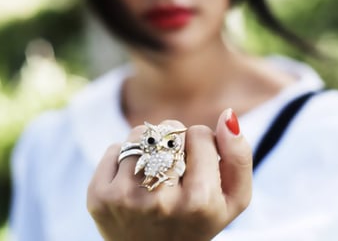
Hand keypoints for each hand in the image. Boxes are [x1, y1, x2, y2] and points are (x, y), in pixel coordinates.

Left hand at [87, 109, 252, 240]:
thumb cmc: (196, 222)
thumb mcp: (233, 200)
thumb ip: (239, 157)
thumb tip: (228, 115)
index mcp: (200, 201)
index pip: (200, 134)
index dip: (200, 146)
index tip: (196, 167)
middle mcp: (161, 201)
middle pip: (168, 131)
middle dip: (174, 142)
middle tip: (174, 170)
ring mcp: (126, 199)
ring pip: (140, 135)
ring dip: (149, 145)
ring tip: (153, 173)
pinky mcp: (99, 197)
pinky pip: (114, 149)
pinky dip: (124, 158)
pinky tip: (132, 183)